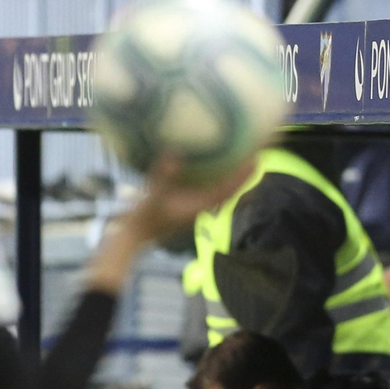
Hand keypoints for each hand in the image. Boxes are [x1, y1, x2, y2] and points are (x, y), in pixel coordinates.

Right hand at [125, 154, 258, 242]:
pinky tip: (214, 164)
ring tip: (240, 155)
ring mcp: (195, 206)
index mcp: (199, 206)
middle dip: (242, 173)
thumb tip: (174, 153)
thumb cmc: (143, 220)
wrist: (134, 237)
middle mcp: (202, 206)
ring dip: (232, 175)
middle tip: (255, 151)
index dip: (242, 176)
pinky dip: (216, 177)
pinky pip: (209, 188)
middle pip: (230, 189)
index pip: (227, 190)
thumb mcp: (152, 197)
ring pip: (221, 189)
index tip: (255, 159)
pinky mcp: (188, 204)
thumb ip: (163, 177)